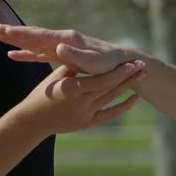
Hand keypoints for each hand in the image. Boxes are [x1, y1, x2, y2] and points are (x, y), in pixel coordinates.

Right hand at [0, 24, 134, 75]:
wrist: (122, 64)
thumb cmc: (109, 65)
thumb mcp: (93, 63)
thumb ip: (76, 56)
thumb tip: (58, 48)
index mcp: (68, 41)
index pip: (40, 35)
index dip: (21, 34)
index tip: (3, 30)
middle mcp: (63, 41)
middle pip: (34, 35)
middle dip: (15, 33)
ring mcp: (62, 48)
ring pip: (35, 43)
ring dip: (18, 40)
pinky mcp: (63, 57)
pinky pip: (41, 54)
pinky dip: (27, 54)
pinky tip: (14, 55)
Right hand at [17, 62, 142, 135]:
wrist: (33, 120)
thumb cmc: (44, 92)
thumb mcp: (56, 76)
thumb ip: (74, 64)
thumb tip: (86, 52)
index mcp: (71, 88)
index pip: (101, 80)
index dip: (118, 73)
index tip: (131, 63)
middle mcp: (80, 103)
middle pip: (110, 89)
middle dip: (128, 76)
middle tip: (143, 65)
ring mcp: (84, 115)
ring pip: (111, 99)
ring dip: (127, 87)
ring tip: (141, 75)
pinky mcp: (87, 123)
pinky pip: (109, 114)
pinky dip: (123, 106)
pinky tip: (135, 97)